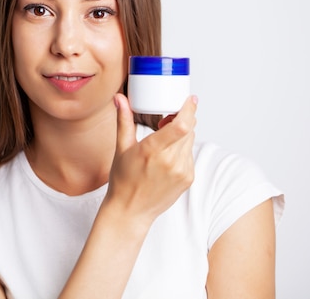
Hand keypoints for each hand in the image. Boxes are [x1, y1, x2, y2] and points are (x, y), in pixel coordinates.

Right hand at [105, 94, 197, 224]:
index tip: (190, 99)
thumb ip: (124, 120)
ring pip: (190, 141)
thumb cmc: (123, 180)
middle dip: (181, 120)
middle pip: (188, 130)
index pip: (181, 126)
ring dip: (182, 135)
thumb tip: (120, 98)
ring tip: (164, 141)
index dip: (189, 109)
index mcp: (152, 150)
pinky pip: (190, 156)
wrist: (131, 210)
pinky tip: (167, 158)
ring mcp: (182, 171)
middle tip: (166, 121)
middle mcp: (170, 161)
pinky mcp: (188, 179)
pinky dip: (182, 151)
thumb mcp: (122, 148)